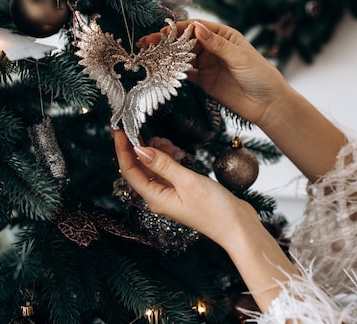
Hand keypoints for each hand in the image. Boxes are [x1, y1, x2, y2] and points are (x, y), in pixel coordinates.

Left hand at [113, 129, 299, 311]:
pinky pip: (168, 171)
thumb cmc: (215, 209)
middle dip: (139, 148)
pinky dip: (169, 159)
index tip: (118, 129)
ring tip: (165, 140)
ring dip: (157, 152)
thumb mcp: (187, 182)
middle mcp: (159, 197)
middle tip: (141, 128)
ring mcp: (170, 195)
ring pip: (154, 168)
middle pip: (139, 169)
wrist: (238, 227)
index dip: (122, 149)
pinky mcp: (182, 191)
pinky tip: (176, 151)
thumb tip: (140, 150)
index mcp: (155, 198)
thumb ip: (163, 164)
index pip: (130, 171)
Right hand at [138, 20, 288, 128]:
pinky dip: (173, 73)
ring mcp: (207, 65)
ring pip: (182, 57)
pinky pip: (185, 74)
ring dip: (166, 56)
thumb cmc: (259, 75)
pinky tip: (160, 71)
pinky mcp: (204, 81)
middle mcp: (213, 48)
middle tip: (147, 43)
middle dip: (166, 42)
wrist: (267, 104)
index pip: (196, 28)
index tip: (163, 32)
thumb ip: (216, 44)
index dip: (178, 29)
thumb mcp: (239, 57)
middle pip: (185, 42)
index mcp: (223, 36)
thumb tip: (196, 28)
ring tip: (148, 56)